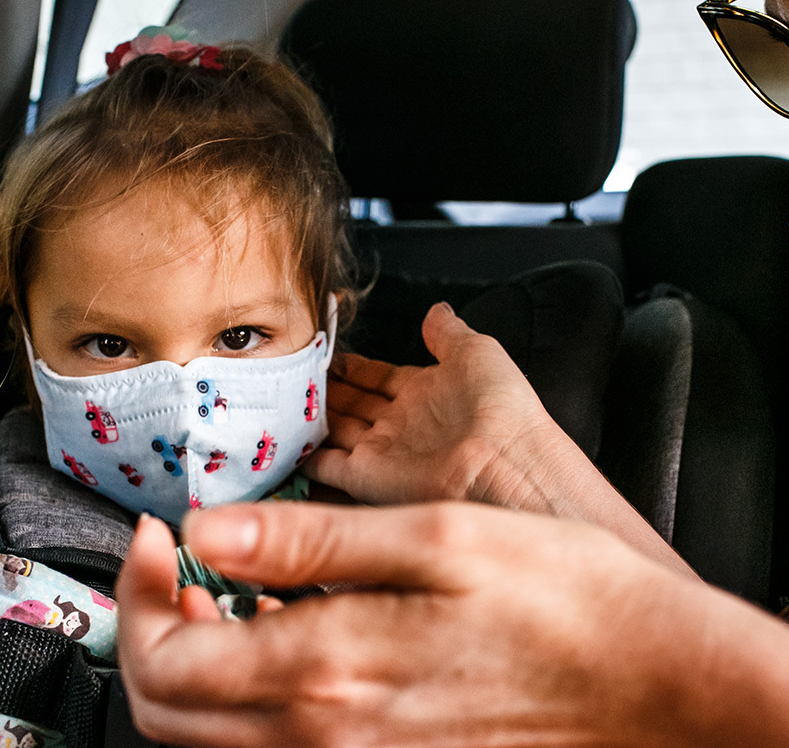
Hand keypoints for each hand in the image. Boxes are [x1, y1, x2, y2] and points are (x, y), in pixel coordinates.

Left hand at [119, 503, 788, 747]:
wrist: (653, 685)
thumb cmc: (565, 601)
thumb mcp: (437, 538)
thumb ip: (309, 543)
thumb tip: (208, 532)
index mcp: (330, 671)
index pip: (166, 657)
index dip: (138, 592)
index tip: (159, 534)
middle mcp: (330, 739)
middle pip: (170, 712)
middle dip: (149, 630)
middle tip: (175, 563)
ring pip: (214, 738)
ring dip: (193, 664)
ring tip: (222, 592)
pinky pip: (277, 745)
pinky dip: (249, 695)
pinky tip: (286, 636)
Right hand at [308, 302, 584, 509]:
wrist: (505, 463)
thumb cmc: (500, 406)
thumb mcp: (476, 351)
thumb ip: (448, 332)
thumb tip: (436, 310)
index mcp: (427, 393)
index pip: (379, 376)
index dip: (355, 365)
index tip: (328, 351)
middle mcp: (402, 424)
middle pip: (355, 403)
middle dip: (328, 389)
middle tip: (296, 372)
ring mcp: (383, 452)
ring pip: (336, 430)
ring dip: (312, 416)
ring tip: (282, 397)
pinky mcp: (366, 479)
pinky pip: (325, 467)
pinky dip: (303, 457)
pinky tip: (283, 441)